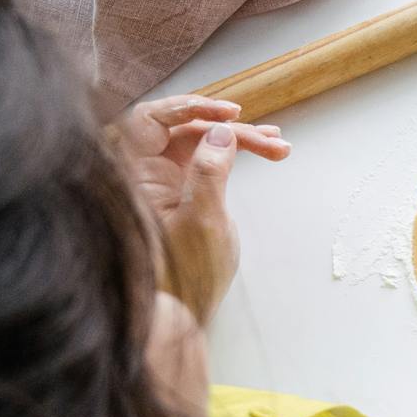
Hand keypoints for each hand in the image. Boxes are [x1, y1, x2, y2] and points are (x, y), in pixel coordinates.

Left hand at [109, 95, 289, 324]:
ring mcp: (166, 179)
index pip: (152, 120)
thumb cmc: (186, 274)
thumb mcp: (204, 220)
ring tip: (278, 145)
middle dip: (227, 127)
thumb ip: (209, 172)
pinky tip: (266, 151)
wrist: (184, 309)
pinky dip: (237, 153)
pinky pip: (210, 158)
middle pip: (184, 128)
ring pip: (202, 141)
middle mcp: (148, 171)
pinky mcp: (185, 189)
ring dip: (240, 139)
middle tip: (266, 137)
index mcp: (137, 175)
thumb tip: (221, 132)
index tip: (228, 112)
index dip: (189, 107)